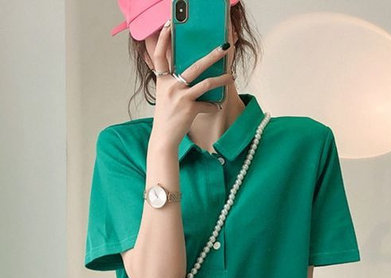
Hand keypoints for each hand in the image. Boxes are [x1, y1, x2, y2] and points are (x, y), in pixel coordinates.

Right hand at [149, 21, 234, 149]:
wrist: (163, 139)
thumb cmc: (167, 117)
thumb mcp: (166, 96)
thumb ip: (175, 83)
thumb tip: (195, 72)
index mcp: (162, 81)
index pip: (159, 56)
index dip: (162, 39)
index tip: (168, 26)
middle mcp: (170, 86)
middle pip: (195, 66)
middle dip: (213, 55)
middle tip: (225, 47)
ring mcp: (180, 97)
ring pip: (207, 83)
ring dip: (222, 79)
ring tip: (231, 76)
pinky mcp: (190, 109)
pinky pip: (208, 104)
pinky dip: (213, 106)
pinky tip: (215, 107)